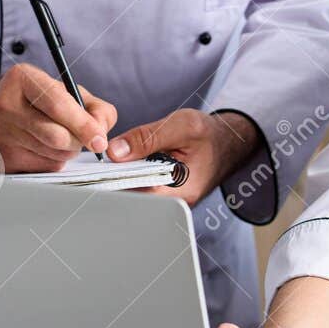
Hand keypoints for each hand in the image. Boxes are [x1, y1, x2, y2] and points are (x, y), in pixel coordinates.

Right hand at [0, 66, 117, 172]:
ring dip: (66, 151)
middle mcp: (6, 106)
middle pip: (58, 137)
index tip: (100, 140)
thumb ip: (92, 106)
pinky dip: (52, 161)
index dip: (84, 125)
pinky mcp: (1, 161)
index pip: (58, 105)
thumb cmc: (32, 100)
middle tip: (80, 137)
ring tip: (56, 137)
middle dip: (78, 141)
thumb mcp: (62, 90)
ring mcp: (0, 136)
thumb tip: (102, 131)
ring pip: (54, 156)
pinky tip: (40, 147)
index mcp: (22, 79)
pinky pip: (44, 169)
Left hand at [106, 108, 259, 206]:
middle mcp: (174, 202)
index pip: (138, 196)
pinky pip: (141, 188)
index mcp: (180, 191)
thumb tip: (114, 151)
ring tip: (115, 163)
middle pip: (134, 198)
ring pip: (136, 193)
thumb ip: (147, 137)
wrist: (228, 142)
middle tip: (103, 165)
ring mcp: (169, 200)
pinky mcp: (164, 193)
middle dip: (115, 180)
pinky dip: (131, 176)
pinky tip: (126, 164)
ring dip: (122, 177)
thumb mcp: (181, 125)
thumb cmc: (209, 134)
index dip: (115, 183)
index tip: (99, 171)